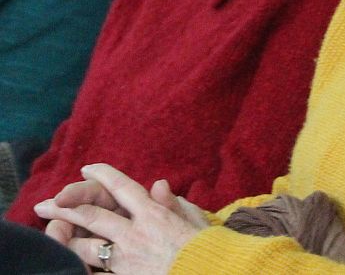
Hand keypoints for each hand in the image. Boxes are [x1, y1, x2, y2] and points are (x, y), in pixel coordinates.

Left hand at [35, 164, 207, 274]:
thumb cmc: (206, 248)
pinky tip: (67, 265)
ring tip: (52, 233)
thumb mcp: (193, 218)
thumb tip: (157, 183)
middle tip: (45, 204)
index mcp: (153, 213)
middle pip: (93, 215)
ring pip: (86, 247)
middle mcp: (135, 233)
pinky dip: (81, 270)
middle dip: (67, 207)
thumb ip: (172, 202)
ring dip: (66, 240)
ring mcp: (126, 261)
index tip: (86, 167)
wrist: (212, 274)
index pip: (121, 187)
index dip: (102, 175)